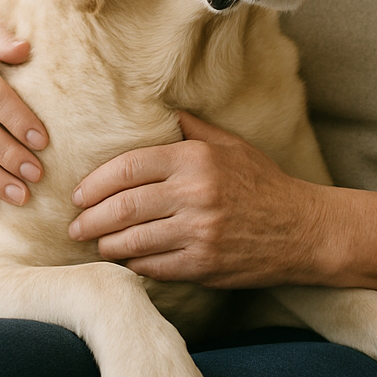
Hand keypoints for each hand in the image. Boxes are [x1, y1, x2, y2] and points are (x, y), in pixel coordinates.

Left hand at [68, 112, 323, 287]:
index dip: (97, 182)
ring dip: (107, 244)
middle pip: (124, 206)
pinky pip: (153, 267)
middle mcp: (195, 194)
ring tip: (95, 242)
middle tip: (75, 224)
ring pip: (133, 241)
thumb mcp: (230, 145)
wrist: (301, 229)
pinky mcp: (203, 265)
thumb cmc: (263, 181)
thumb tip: (159, 109)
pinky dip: (133, 264)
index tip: (80, 192)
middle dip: (91, 218)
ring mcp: (198, 233)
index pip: (130, 167)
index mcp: (196, 159)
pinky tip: (125, 260)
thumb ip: (192, 128)